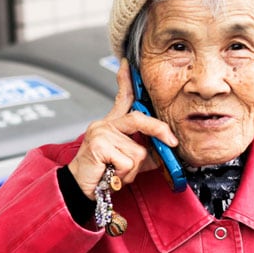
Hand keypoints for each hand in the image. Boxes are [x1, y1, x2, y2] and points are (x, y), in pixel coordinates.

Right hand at [68, 58, 177, 198]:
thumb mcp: (128, 161)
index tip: (127, 64)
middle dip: (159, 131)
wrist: (81, 188)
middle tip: (172, 142)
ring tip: (117, 173)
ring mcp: (101, 133)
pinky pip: (128, 162)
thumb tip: (167, 149)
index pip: (122, 99)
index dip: (125, 80)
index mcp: (111, 125)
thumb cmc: (102, 174)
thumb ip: (144, 151)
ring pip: (138, 152)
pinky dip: (124, 175)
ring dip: (132, 170)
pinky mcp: (98, 145)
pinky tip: (111, 175)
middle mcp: (105, 125)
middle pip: (139, 119)